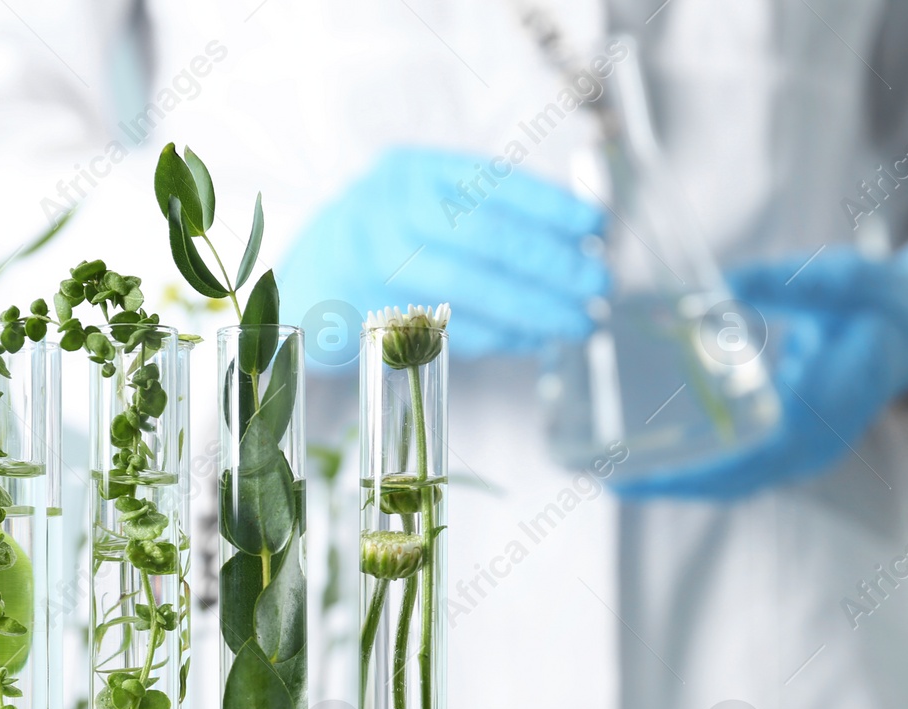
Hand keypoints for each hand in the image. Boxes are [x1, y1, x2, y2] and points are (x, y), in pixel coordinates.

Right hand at [278, 146, 608, 362]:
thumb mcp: (429, 197)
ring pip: (470, 291)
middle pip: (484, 239)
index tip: (595, 228)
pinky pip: (451, 331)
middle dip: (551, 267)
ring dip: (533, 312)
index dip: (550, 207)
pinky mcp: (375, 319)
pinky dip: (501, 337)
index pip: (492, 184)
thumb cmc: (392, 232)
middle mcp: (389, 212)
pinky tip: (534, 338)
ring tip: (577, 323)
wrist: (311, 274)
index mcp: (412, 171)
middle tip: (596, 287)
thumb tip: (580, 240)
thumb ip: (490, 208)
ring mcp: (377, 269)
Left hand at [614, 247, 907, 499]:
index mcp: (832, 403)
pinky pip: (738, 467)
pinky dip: (692, 467)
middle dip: (668, 483)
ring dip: (673, 481)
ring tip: (608, 472)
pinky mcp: (790, 446)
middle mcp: (816, 441)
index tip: (648, 468)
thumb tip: (725, 285)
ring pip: (733, 481)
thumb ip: (788, 282)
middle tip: (601, 474)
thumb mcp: (845, 277)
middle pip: (734, 480)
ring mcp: (804, 451)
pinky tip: (646, 455)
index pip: (760, 450)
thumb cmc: (881, 300)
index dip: (701, 467)